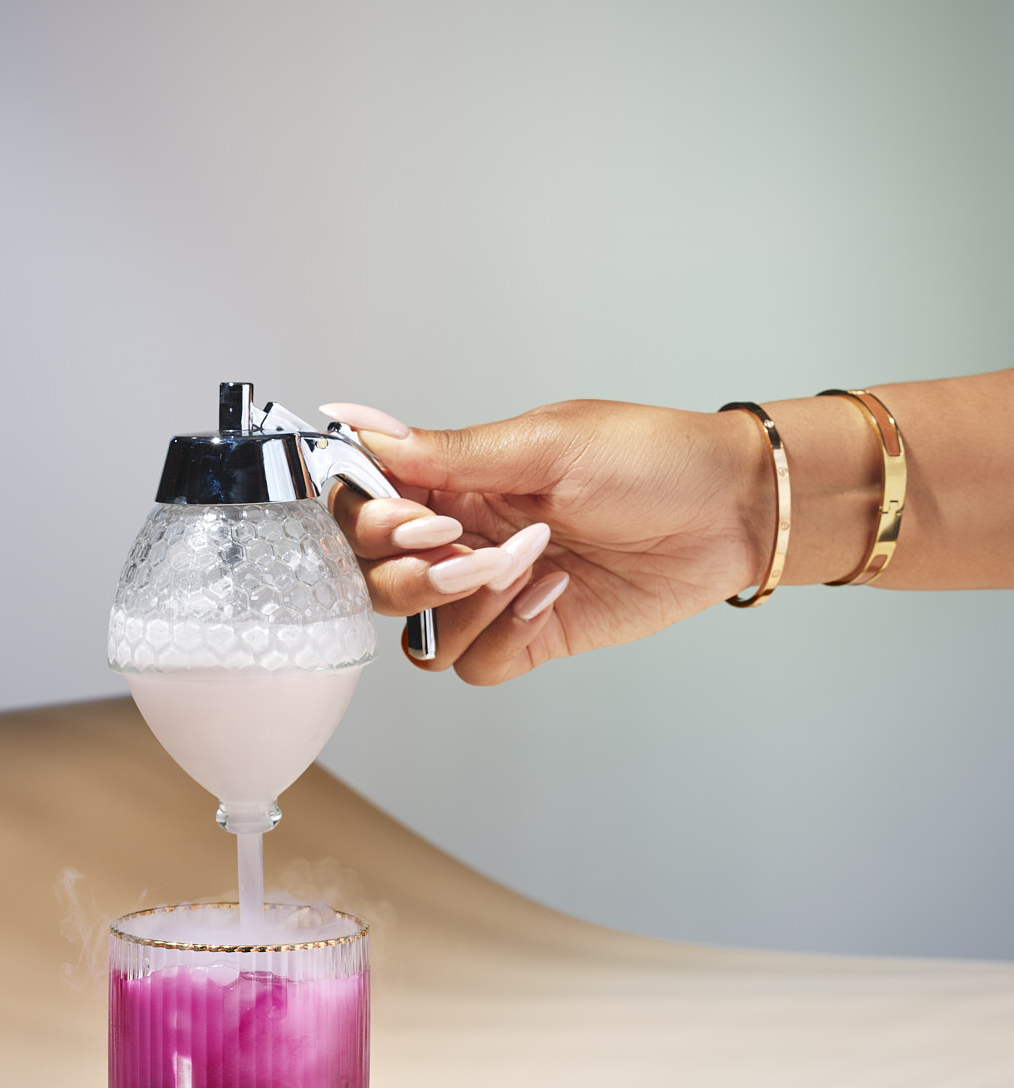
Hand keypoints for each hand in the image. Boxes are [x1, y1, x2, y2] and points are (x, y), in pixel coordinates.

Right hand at [321, 399, 770, 683]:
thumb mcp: (545, 444)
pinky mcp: (527, 637)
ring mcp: (491, 593)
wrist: (730, 512)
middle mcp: (461, 538)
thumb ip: (447, 452)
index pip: (362, 509)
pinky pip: (473, 665)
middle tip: (471, 553)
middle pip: (375, 583)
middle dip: (413, 577)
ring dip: (464, 609)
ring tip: (528, 567)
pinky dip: (505, 636)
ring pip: (419, 635)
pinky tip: (554, 594)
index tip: (416, 519)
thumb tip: (356, 422)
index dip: (368, 524)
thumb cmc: (652, 460)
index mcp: (452, 480)